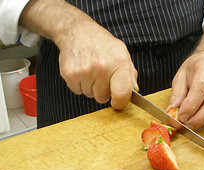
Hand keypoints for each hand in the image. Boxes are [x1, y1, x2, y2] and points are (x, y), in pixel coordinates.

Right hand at [20, 0, 137, 109]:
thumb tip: (134, 91)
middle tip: (100, 75)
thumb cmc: (102, 44)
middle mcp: (101, 67)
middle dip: (102, 90)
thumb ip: (130, 74)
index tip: (117, 102)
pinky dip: (79, 84)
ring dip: (90, 87)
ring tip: (90, 70)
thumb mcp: (122, 53)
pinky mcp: (70, 74)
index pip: (122, 93)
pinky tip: (81, 71)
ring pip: (89, 95)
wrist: (78, 31)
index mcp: (118, 62)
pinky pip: (77, 91)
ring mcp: (84, 71)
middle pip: (102, 98)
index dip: (120, 102)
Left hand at [167, 51, 203, 129]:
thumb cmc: (194, 70)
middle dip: (200, 117)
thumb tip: (172, 113)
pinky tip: (200, 117)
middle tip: (186, 126)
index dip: (191, 105)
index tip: (181, 117)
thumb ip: (176, 95)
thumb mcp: (180, 78)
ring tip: (190, 123)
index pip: (202, 87)